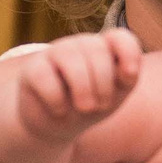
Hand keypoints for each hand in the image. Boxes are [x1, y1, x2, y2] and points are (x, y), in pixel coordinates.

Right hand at [13, 29, 142, 138]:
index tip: (129, 75)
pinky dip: (56, 98)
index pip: (120, 37)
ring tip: (85, 109)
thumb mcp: (113, 97)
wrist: (54, 125)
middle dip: (103, 82)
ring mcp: (54, 53)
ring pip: (70, 57)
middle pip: (97, 49)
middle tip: (101, 106)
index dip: (128, 52)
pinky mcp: (32, 69)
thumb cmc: (89, 106)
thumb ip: (126, 80)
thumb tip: (129, 70)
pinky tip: (59, 110)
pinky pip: (45, 76)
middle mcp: (79, 45)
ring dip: (83, 87)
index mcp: (104, 49)